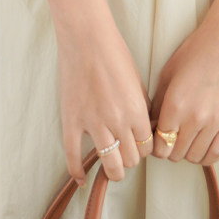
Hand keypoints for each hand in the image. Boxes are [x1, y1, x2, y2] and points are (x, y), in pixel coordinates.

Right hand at [55, 13, 153, 185]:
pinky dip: (77, 172)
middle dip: (131, 158)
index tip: (140, 145)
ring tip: (113, 167)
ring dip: (114, 169)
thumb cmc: (114, 54)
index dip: (145, 148)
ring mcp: (93, 123)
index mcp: (136, 111)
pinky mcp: (72, 121)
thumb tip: (143, 131)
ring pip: (110, 164)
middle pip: (131, 159)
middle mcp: (117, 121)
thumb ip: (141, 109)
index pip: (147, 147)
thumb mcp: (138, 82)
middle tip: (126, 151)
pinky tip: (81, 180)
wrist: (86, 39)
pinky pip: (73, 156)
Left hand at [149, 13, 218, 166]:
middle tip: (171, 138)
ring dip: (187, 152)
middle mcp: (194, 118)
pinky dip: (206, 155)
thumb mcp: (168, 75)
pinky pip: (216, 153)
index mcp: (175, 105)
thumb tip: (150, 127)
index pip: (159, 145)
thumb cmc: (196, 52)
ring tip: (187, 139)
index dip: (156, 146)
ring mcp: (215, 122)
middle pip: (175, 154)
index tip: (157, 139)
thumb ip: (157, 104)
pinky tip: (201, 145)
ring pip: (195, 157)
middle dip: (170, 149)